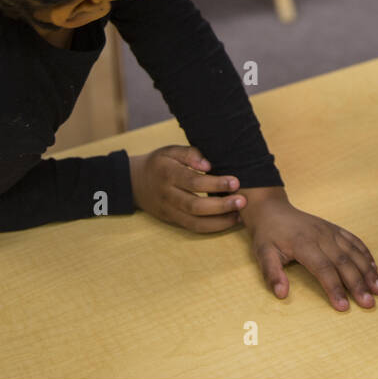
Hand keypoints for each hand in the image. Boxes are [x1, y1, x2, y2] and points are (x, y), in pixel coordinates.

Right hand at [128, 144, 246, 231]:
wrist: (135, 182)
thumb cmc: (160, 163)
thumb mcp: (171, 151)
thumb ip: (190, 153)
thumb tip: (207, 164)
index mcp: (167, 174)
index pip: (193, 181)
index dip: (215, 183)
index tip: (235, 182)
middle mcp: (167, 195)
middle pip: (195, 205)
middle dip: (221, 205)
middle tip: (242, 201)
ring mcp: (169, 211)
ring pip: (194, 222)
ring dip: (219, 221)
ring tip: (240, 215)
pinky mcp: (172, 221)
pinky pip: (193, 228)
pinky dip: (212, 227)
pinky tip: (229, 221)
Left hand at [239, 187, 377, 311]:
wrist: (273, 210)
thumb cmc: (268, 235)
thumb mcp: (262, 254)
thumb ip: (272, 274)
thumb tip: (282, 294)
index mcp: (303, 243)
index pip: (323, 268)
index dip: (334, 288)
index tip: (343, 307)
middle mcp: (321, 236)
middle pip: (344, 262)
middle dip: (358, 284)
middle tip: (369, 303)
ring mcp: (330, 231)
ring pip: (354, 252)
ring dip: (369, 271)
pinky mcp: (335, 229)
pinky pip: (355, 241)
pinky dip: (367, 255)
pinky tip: (375, 269)